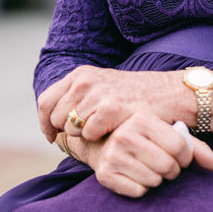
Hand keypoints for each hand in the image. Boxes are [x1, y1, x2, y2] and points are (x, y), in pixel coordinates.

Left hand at [37, 66, 188, 143]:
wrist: (168, 94)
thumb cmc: (134, 95)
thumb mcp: (102, 87)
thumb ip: (77, 96)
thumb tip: (51, 118)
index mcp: (80, 74)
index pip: (45, 101)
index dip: (44, 122)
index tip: (51, 135)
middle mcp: (85, 81)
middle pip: (55, 117)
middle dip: (66, 131)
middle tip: (84, 136)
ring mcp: (97, 94)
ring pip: (71, 127)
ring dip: (84, 135)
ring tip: (102, 130)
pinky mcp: (111, 108)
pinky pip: (88, 134)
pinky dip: (98, 137)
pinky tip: (111, 131)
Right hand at [69, 112, 212, 198]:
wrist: (102, 146)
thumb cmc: (144, 140)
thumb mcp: (169, 136)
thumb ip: (198, 149)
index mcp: (142, 119)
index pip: (180, 147)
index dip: (185, 158)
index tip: (180, 158)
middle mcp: (125, 134)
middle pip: (168, 166)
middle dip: (171, 171)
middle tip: (163, 165)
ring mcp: (112, 155)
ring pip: (154, 181)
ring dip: (157, 180)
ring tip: (148, 169)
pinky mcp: (105, 175)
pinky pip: (139, 192)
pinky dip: (141, 189)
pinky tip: (134, 177)